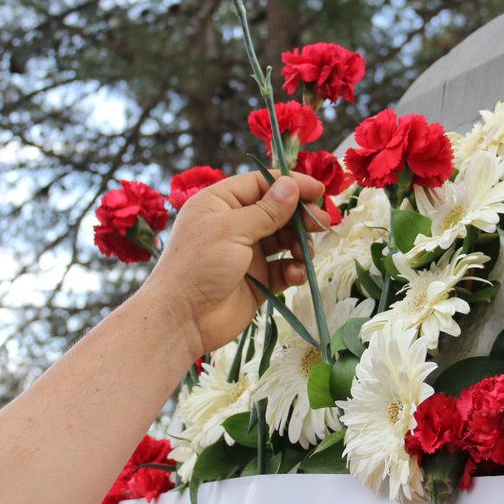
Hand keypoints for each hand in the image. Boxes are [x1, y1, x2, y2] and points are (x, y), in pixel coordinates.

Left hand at [145, 170, 327, 357]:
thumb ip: (267, 210)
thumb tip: (292, 185)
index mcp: (220, 203)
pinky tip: (295, 274)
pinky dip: (293, 269)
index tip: (318, 191)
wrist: (181, 319)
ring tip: (305, 253)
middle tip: (322, 223)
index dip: (291, 185)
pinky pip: (284, 268)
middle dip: (300, 217)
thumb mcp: (232, 230)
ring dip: (299, 244)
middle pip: (277, 211)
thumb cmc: (198, 266)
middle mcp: (234, 224)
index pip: (261, 184)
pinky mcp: (258, 280)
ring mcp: (247, 253)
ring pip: (284, 240)